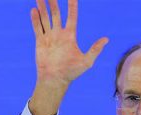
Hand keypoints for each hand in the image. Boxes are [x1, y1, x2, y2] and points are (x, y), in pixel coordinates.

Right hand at [28, 0, 108, 114]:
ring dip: (42, 8)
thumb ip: (95, 49)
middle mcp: (59, 34)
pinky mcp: (40, 43)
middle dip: (53, 3)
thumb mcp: (86, 61)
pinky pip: (37, 29)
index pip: (71, 16)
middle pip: (56, 14)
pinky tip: (34, 10)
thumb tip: (106, 39)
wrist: (55, 80)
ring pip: (45, 19)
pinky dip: (35, 20)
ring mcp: (49, 38)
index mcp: (70, 35)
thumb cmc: (71, 72)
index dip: (72, 6)